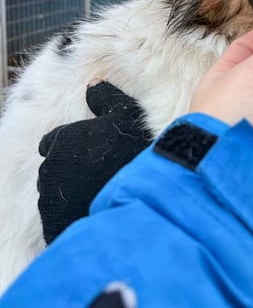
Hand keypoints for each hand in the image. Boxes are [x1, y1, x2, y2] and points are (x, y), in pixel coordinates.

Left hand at [38, 81, 152, 243]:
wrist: (145, 193)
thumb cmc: (135, 148)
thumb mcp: (125, 112)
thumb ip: (105, 97)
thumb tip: (92, 84)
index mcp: (63, 139)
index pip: (51, 142)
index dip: (71, 145)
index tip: (88, 151)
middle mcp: (51, 166)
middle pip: (54, 166)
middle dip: (69, 167)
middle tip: (97, 171)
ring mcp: (51, 197)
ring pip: (54, 192)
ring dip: (70, 190)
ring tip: (97, 191)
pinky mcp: (55, 223)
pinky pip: (59, 216)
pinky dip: (71, 212)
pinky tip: (94, 208)